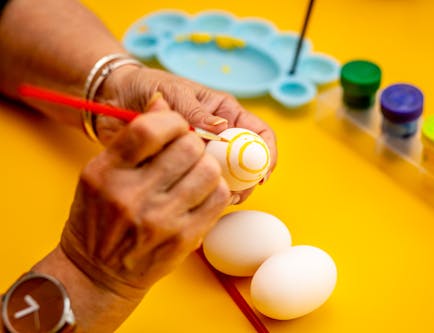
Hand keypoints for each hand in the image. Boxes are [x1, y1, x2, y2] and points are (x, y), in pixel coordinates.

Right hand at [61, 98, 231, 300]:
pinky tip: (202, 193)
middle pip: (188, 146)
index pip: (149, 128)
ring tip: (196, 172)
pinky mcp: (183, 238)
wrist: (98, 275)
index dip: (172, 120)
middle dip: (194, 143)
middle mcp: (132, 195)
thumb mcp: (99, 174)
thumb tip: (162, 101)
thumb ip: (131, 139)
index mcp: (106, 172)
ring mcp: (160, 219)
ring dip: (208, 165)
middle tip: (188, 151)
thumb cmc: (98, 220)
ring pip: (210, 170)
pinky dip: (216, 190)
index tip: (176, 126)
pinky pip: (219, 198)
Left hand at [94, 66, 276, 202]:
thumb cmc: (148, 87)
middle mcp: (218, 136)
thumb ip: (195, 112)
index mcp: (225, 114)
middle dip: (246, 181)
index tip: (261, 174)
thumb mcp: (175, 93)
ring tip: (211, 198)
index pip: (260, 134)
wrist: (113, 97)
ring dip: (224, 190)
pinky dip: (200, 194)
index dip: (267, 154)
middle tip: (234, 194)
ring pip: (226, 178)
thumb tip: (222, 129)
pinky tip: (192, 199)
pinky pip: (199, 185)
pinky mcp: (182, 169)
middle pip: (247, 164)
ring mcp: (201, 154)